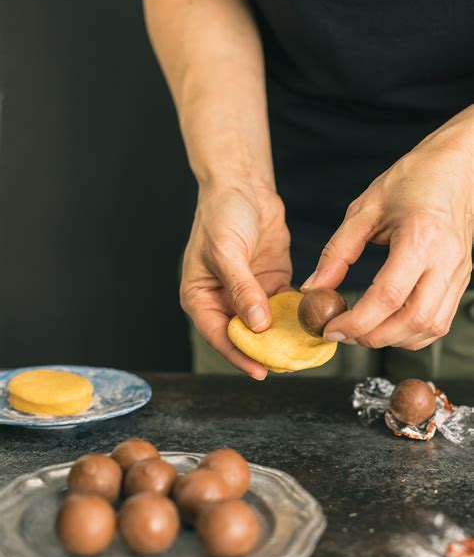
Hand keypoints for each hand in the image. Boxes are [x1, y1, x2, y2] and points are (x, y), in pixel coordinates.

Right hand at [181, 181, 291, 377]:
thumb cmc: (221, 215)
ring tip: (305, 352)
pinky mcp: (271, 284)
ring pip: (267, 326)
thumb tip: (257, 324)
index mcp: (200, 297)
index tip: (260, 371)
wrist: (242, 185)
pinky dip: (297, 316)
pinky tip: (313, 325)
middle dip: (266, 351)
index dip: (238, 355)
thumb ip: (242, 289)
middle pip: (244, 336)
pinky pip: (284, 308)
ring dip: (284, 337)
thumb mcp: (227, 252)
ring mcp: (249, 294)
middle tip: (289, 365)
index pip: (218, 335)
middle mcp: (223, 300)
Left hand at [301, 107, 473, 349]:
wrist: (459, 167)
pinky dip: (411, 334)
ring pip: (430, 327)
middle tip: (342, 333)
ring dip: (392, 339)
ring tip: (361, 330)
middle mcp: (447, 259)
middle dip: (372, 337)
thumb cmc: (414, 179)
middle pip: (413, 320)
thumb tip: (313, 289)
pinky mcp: (462, 279)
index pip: (390, 295)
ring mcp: (459, 272)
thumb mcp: (364, 209)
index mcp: (421, 236)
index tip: (330, 327)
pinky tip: (388, 325)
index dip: (357, 320)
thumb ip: (337, 252)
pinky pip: (439, 322)